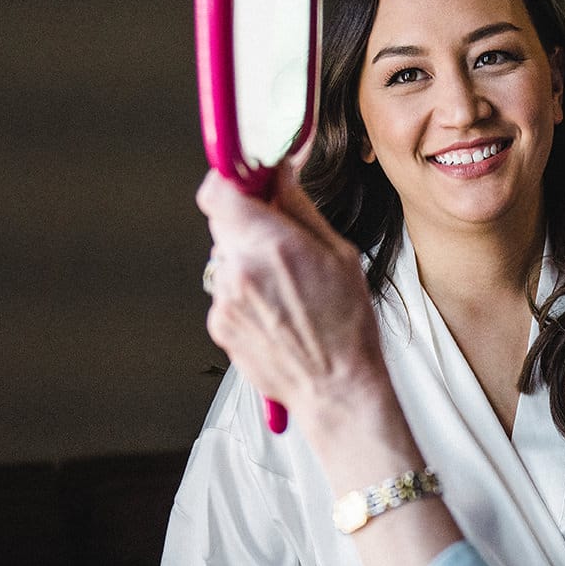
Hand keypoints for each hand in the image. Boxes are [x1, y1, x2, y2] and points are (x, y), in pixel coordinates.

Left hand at [197, 161, 389, 426]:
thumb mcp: (340, 255)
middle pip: (222, 223)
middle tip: (281, 239)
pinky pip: (226, 293)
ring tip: (286, 288)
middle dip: (248, 223)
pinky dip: (246, 294)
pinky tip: (278, 312)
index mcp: (270, 243)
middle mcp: (238, 268)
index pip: (217, 190)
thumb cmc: (347, 327)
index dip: (229, 181)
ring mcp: (223, 299)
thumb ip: (300, 209)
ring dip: (248, 261)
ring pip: (225, 259)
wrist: (335, 389)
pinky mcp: (219, 325)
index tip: (247, 182)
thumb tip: (281, 176)